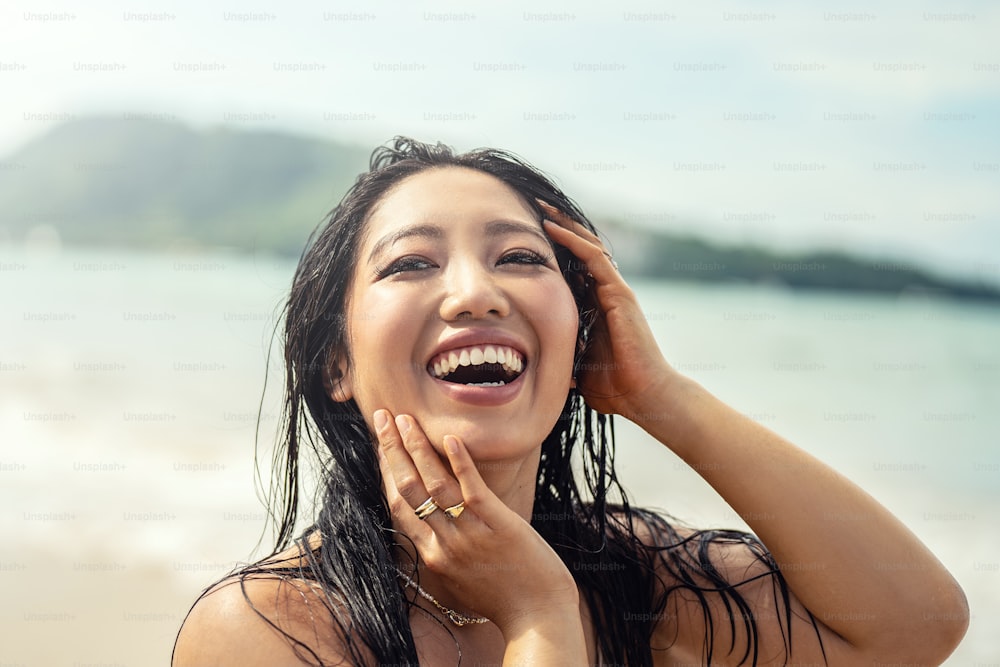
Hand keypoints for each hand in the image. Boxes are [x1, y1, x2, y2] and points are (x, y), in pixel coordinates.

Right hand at [374, 409, 579, 634]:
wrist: (538, 618)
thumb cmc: (506, 600)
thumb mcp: (462, 581)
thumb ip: (446, 553)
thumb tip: (438, 529)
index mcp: (432, 557)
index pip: (399, 507)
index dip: (386, 472)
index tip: (380, 445)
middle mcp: (444, 544)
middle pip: (407, 489)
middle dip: (391, 450)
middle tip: (382, 417)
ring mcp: (469, 533)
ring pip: (433, 485)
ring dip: (416, 448)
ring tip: (406, 419)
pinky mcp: (498, 524)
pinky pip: (472, 489)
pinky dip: (459, 462)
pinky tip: (449, 437)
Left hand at [539, 201, 674, 418]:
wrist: (643, 396)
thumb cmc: (615, 387)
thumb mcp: (577, 367)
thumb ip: (561, 357)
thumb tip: (534, 364)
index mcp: (597, 307)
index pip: (574, 269)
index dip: (555, 251)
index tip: (528, 238)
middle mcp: (607, 293)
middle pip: (582, 250)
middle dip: (560, 229)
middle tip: (535, 209)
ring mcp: (615, 291)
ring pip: (589, 246)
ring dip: (565, 226)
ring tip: (541, 208)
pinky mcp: (620, 293)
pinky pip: (594, 258)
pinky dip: (573, 241)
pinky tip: (553, 228)